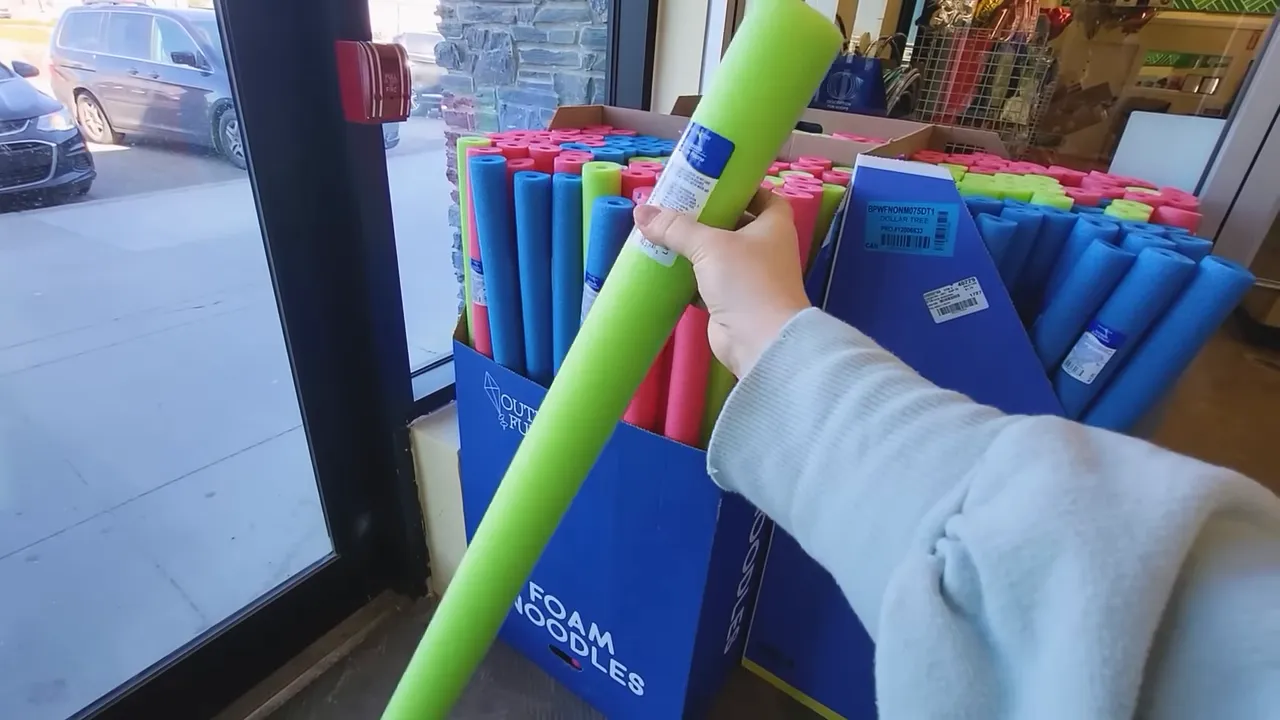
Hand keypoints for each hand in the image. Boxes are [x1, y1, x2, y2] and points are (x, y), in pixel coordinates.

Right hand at [633, 194, 810, 377]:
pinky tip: (663, 266)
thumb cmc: (747, 281)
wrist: (761, 342)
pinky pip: (705, 281)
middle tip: (673, 204)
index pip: (760, 195)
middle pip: (733, 223)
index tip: (709, 183)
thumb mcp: (710, 246)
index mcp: (774, 225)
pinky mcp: (731, 301)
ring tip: (661, 231)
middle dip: (705, 216)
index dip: (737, 188)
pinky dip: (687, 275)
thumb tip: (641, 212)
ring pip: (717, 254)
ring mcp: (749, 276)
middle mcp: (766, 248)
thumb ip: (676, 228)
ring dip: (692, 247)